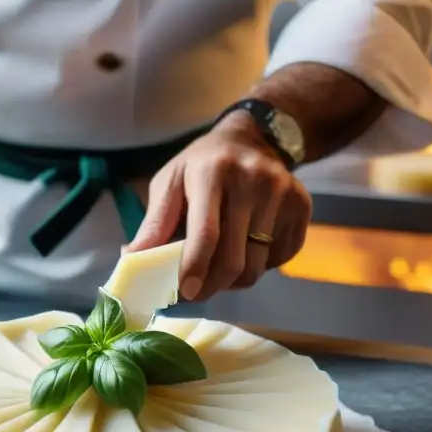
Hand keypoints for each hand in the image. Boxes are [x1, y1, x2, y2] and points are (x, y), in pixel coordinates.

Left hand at [127, 112, 311, 300]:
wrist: (254, 138)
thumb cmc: (203, 165)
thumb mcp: (170, 182)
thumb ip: (154, 223)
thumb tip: (131, 259)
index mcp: (213, 172)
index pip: (206, 234)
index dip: (194, 268)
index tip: (185, 292)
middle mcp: (253, 180)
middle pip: (234, 258)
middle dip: (212, 285)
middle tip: (196, 292)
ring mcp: (282, 193)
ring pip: (258, 265)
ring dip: (234, 280)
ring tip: (219, 269)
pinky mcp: (301, 206)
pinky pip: (279, 258)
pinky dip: (260, 265)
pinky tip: (246, 248)